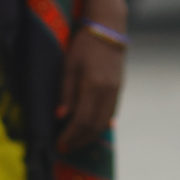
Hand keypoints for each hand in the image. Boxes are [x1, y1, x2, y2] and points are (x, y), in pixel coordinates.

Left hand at [57, 30, 122, 152]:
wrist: (108, 30)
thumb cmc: (82, 45)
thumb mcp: (68, 66)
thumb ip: (66, 92)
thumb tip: (60, 117)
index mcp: (93, 86)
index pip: (82, 120)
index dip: (71, 136)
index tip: (59, 145)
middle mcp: (108, 92)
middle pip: (95, 126)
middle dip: (80, 140)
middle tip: (65, 148)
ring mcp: (116, 92)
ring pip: (104, 122)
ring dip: (90, 135)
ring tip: (75, 141)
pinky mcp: (119, 90)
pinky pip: (110, 113)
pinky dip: (100, 124)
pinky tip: (91, 129)